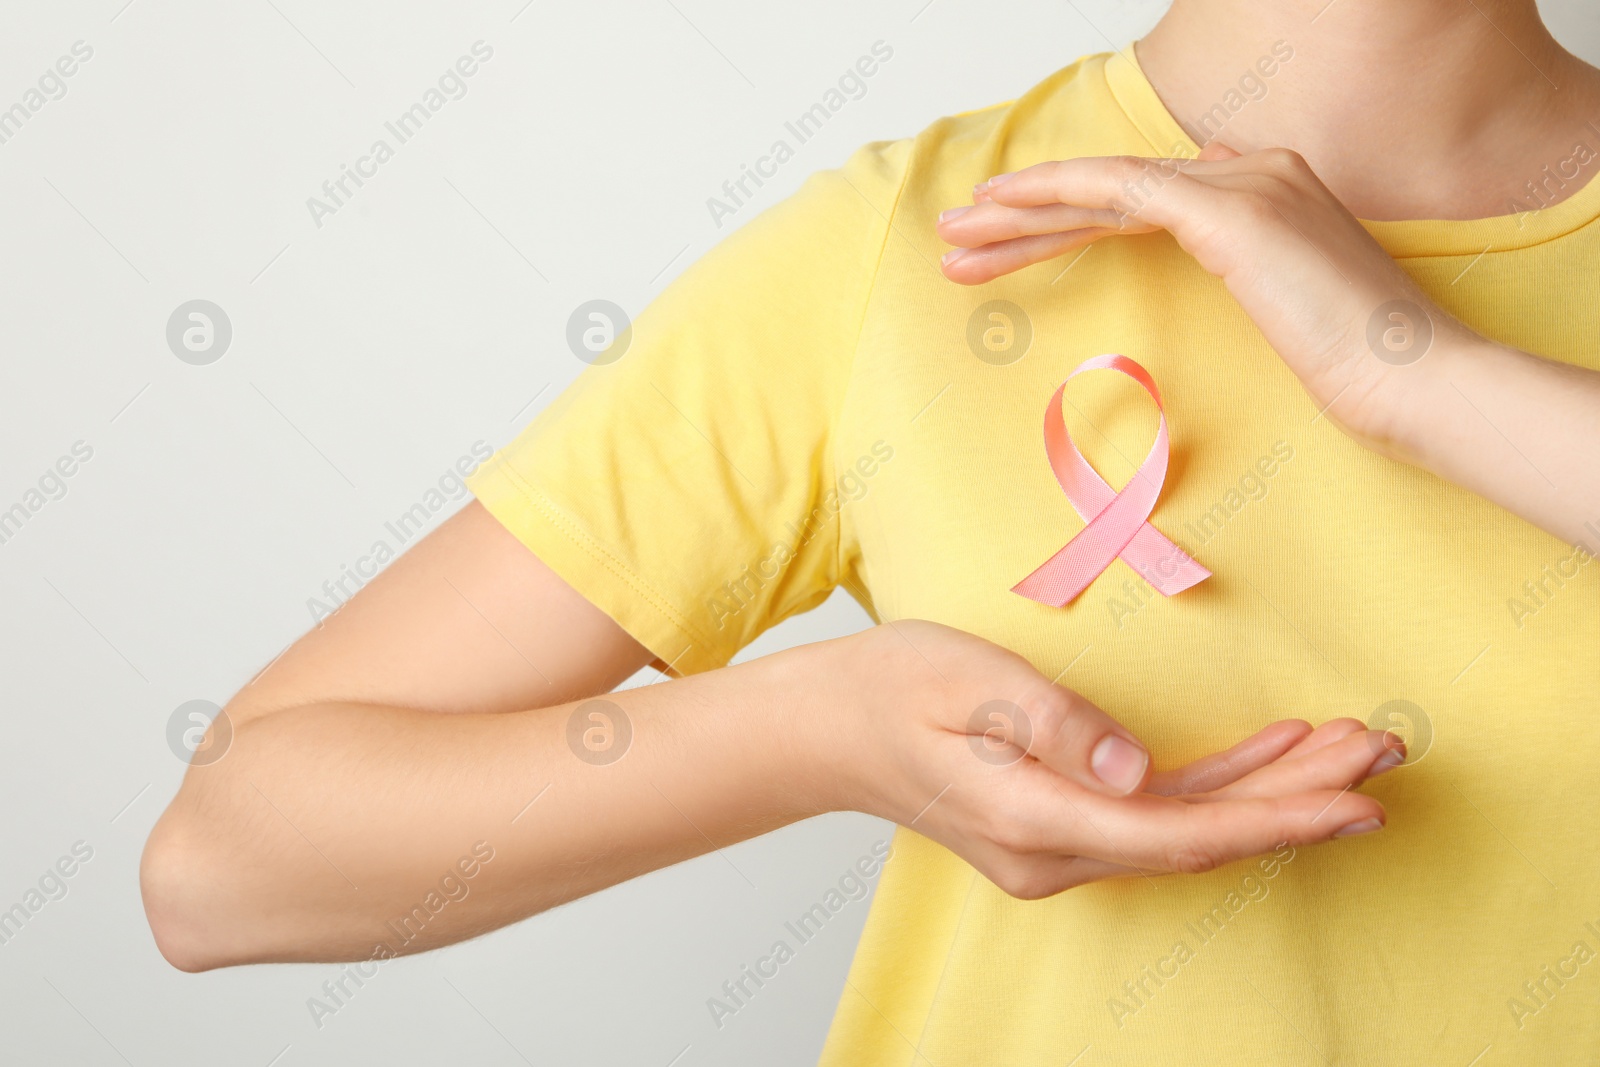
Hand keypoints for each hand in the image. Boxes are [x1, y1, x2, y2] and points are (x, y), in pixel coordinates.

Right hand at [828, 621, 1401, 898]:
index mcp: (1034, 818)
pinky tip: (1272, 758)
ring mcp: (1056, 847)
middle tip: (1383, 754)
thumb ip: (1054, 724)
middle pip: (1201, 836)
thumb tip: (1135, 770)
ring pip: (1188, 829)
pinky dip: (1220, 787)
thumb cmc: (892, 689)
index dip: (1275, 816)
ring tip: (1349, 752)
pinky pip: (1156, 816)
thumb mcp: (967, 681)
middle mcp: (1054, 852)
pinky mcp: (1059, 826)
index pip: (1179, 831)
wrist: (828, 728)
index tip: (1354, 799)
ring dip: (1269, 791)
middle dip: (1297, 799)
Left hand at [935, 145, 1474, 445]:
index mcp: (1264, 192)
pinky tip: (1006, 209)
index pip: (1139, 201)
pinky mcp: (1231, 212)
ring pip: (1104, 188)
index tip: (1006, 251)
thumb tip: (1205, 248)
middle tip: (957, 239)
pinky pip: (1121, 188)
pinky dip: (1059, 194)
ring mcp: (1245, 184)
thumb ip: (1247, 273)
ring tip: (955, 238)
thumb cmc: (1357, 368)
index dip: (1066, 223)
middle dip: (1027, 217)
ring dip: (1022, 212)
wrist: (1411, 379)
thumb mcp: (1290, 314)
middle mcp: (1252, 172)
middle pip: (1112, 192)